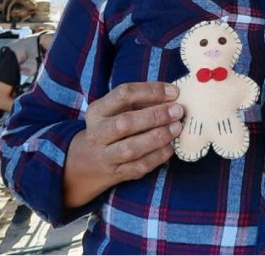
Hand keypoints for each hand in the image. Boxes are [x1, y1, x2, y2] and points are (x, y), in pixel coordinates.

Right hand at [63, 82, 182, 207]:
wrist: (87, 162)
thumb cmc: (112, 126)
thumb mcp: (117, 109)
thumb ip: (142, 101)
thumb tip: (174, 96)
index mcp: (98, 111)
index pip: (123, 94)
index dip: (151, 91)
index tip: (174, 92)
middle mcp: (98, 133)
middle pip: (125, 123)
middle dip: (155, 116)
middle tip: (178, 111)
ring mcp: (105, 156)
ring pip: (130, 148)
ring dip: (157, 137)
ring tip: (176, 128)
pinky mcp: (116, 173)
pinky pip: (138, 167)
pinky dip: (156, 157)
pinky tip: (169, 148)